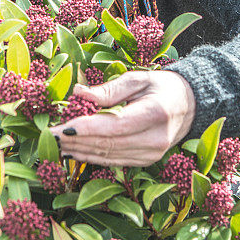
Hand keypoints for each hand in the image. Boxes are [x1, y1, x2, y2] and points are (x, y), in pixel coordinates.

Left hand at [49, 70, 195, 166]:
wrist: (190, 105)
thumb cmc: (162, 86)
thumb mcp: (138, 78)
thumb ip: (109, 89)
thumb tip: (78, 92)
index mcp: (155, 114)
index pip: (114, 125)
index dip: (85, 128)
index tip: (60, 126)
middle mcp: (155, 139)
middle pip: (108, 144)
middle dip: (75, 141)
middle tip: (49, 136)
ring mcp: (152, 154)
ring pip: (108, 156)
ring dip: (79, 151)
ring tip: (55, 144)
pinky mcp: (146, 161)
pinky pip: (114, 161)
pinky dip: (91, 157)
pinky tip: (72, 152)